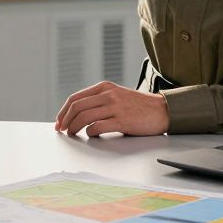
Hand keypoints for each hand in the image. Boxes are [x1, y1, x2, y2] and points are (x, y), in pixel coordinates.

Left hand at [54, 81, 168, 136]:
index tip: (59, 122)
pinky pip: (98, 127)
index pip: (75, 98)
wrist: (163, 110)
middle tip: (62, 130)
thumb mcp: (117, 96)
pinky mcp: (123, 120)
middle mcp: (108, 95)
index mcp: (105, 87)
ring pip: (85, 117)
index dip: (63, 111)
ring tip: (72, 134)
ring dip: (74, 127)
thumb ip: (100, 101)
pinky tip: (91, 135)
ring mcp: (115, 107)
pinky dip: (90, 132)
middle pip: (77, 107)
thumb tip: (77, 115)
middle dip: (65, 120)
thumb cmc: (139, 106)